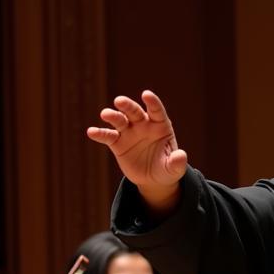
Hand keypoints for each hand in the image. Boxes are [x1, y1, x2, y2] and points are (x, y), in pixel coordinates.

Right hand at [87, 90, 187, 213]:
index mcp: (160, 126)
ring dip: (112, 116)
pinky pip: (108, 136)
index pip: (156, 111)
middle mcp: (143, 125)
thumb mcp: (174, 168)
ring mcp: (129, 132)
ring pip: (119, 120)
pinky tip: (91, 132)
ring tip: (105, 114)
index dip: (152, 102)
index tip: (146, 94)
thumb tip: (181, 156)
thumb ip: (177, 162)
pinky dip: (100, 134)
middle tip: (120, 101)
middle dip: (127, 106)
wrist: (153, 179)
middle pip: (134, 112)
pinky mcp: (117, 143)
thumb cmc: (167, 169)